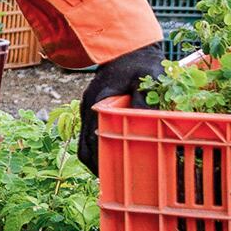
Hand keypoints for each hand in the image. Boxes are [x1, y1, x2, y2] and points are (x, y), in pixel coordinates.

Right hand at [76, 41, 167, 172]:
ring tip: (113, 173)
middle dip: (96, 167)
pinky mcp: (94, 109)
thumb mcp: (146, 78)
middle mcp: (87, 110)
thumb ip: (143, 100)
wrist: (127, 47)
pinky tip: (113, 154)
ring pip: (85, 143)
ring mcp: (89, 110)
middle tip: (113, 182)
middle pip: (84, 148)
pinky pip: (91, 135)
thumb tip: (142, 122)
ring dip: (97, 159)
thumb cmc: (139, 63)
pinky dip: (99, 148)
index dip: (100, 163)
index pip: (91, 142)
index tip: (111, 177)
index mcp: (96, 104)